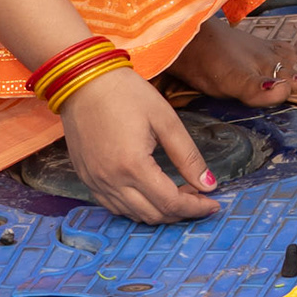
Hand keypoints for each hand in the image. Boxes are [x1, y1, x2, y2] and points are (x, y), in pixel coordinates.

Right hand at [58, 67, 221, 223]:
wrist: (83, 81)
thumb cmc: (125, 93)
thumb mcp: (165, 119)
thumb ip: (188, 155)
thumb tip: (209, 184)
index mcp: (133, 166)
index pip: (170, 203)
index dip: (195, 208)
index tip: (213, 203)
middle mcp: (111, 181)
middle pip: (153, 215)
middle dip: (180, 211)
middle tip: (198, 196)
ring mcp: (95, 182)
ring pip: (133, 215)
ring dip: (159, 211)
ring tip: (178, 193)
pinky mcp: (86, 178)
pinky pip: (114, 206)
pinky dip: (136, 207)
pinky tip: (150, 193)